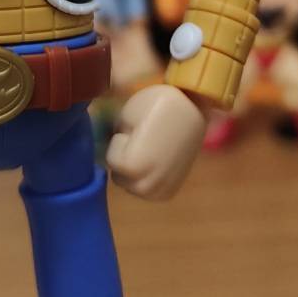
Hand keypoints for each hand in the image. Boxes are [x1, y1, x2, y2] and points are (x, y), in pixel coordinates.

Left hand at [105, 85, 206, 200]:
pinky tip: (157, 161)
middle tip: (141, 140)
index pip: (110, 160)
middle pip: (120, 178)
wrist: (193, 106)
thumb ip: (112, 139)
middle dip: (125, 160)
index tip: (136, 129)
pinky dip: (149, 179)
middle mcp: (148, 185)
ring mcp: (162, 189)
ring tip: (149, 149)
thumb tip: (104, 148)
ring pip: (134, 187)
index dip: (120, 141)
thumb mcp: (123, 117)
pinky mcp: (173, 189)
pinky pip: (150, 191)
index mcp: (133, 167)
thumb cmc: (155, 105)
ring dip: (135, 173)